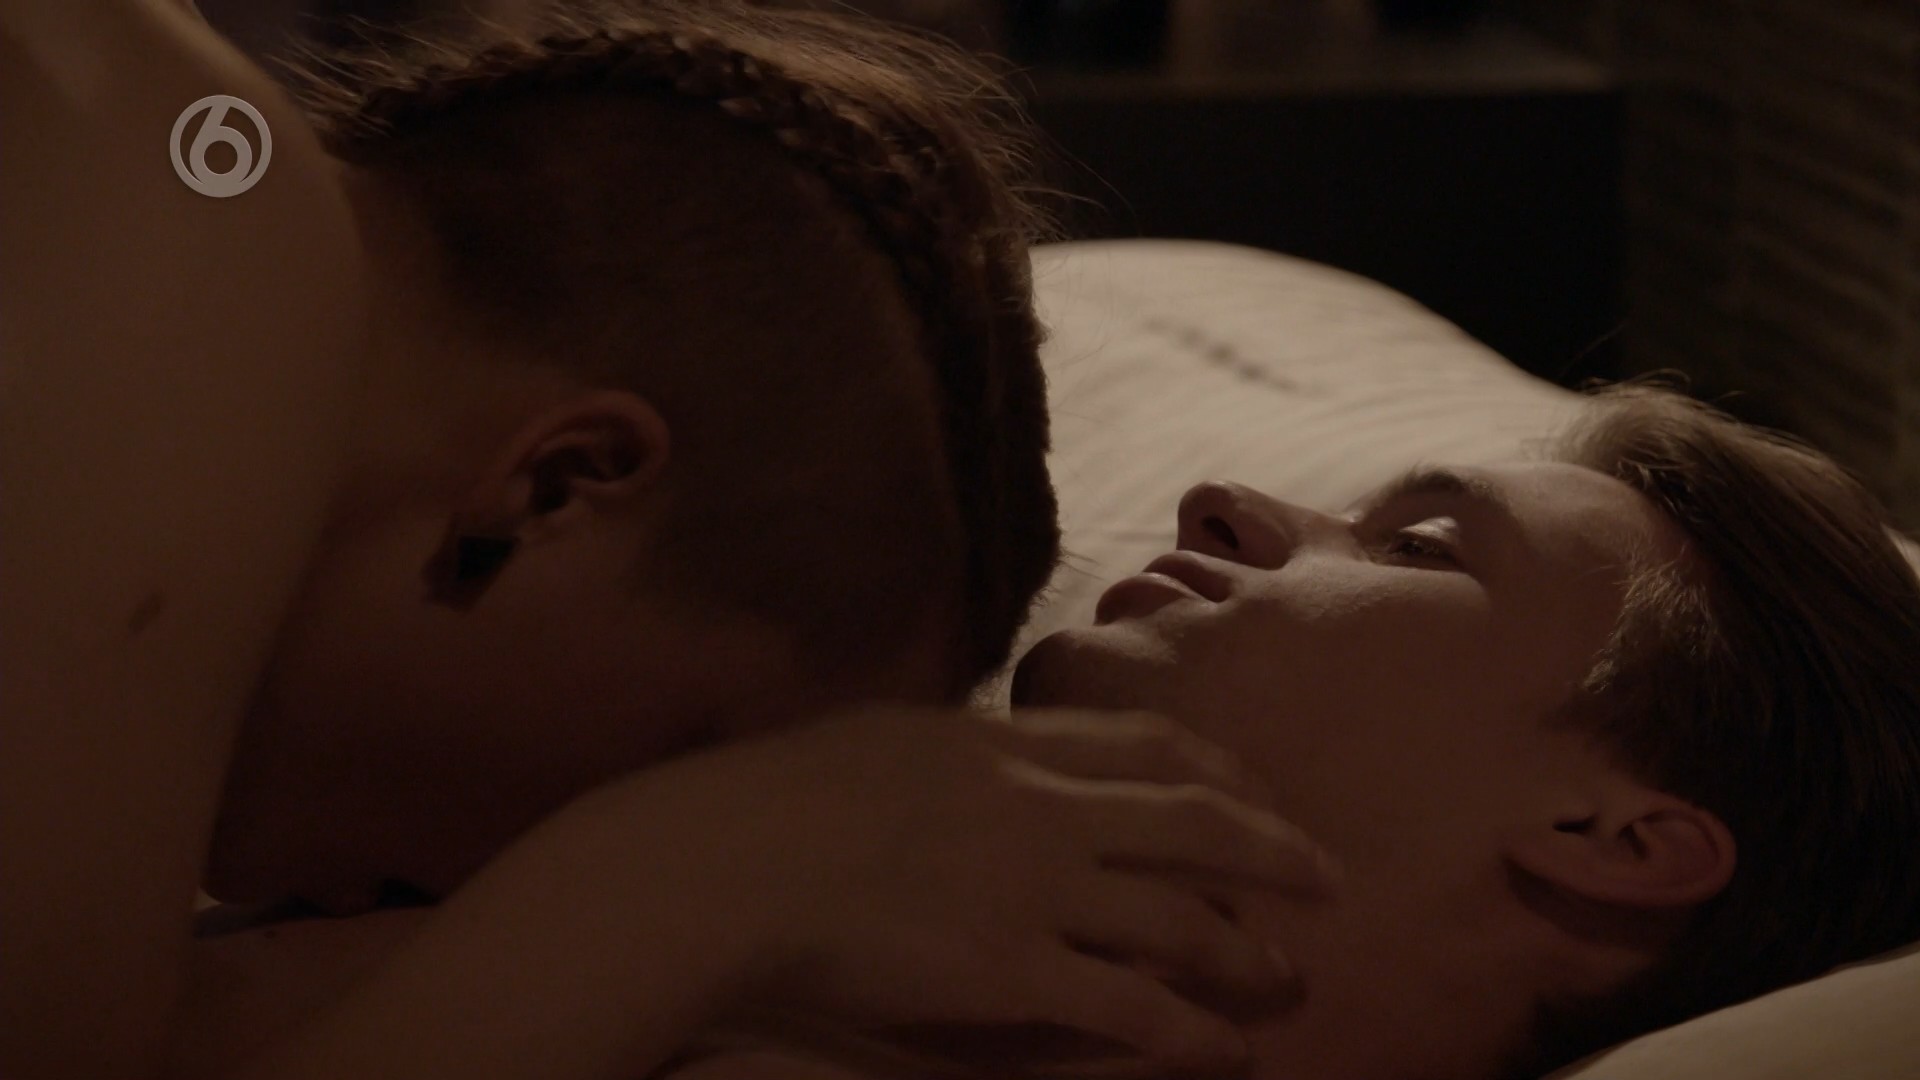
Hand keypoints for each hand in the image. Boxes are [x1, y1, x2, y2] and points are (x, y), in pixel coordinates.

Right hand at [586, 708, 1337, 1074]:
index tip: (1261, 787)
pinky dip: (1193, 1031)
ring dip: (1249, 951)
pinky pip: (1131, 1004)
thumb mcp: (883, 736)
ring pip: (1182, 917)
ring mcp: (1034, 888)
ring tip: (1293, 978)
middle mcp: (1042, 806)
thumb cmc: (777, 797)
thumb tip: (985, 744)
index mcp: (1006, 741)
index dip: (1222, 767)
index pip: (1147, 743)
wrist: (726, 863)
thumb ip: (957, 742)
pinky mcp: (1012, 972)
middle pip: (1194, 820)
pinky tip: (1229, 1052)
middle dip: (1275, 849)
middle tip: (1329, 878)